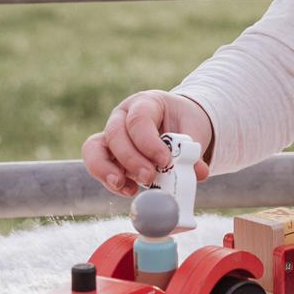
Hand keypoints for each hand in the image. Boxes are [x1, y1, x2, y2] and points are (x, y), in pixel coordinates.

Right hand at [82, 90, 213, 198]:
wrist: (179, 124)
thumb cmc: (184, 123)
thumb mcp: (194, 130)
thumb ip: (193, 151)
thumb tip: (199, 173)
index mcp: (145, 103)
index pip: (139, 119)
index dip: (148, 142)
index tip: (165, 161)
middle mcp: (122, 116)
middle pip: (115, 134)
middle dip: (131, 159)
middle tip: (149, 177)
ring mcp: (111, 136)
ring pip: (94, 150)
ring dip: (107, 171)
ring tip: (127, 187)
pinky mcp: (109, 156)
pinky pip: (99, 167)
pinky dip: (112, 182)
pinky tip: (130, 191)